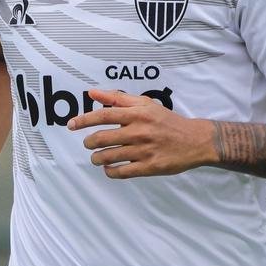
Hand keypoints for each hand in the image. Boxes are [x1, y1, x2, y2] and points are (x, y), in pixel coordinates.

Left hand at [67, 88, 213, 178]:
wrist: (195, 140)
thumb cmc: (167, 121)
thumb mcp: (146, 104)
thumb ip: (118, 99)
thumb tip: (92, 93)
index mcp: (138, 114)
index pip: (104, 115)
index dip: (84, 120)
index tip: (71, 124)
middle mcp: (139, 131)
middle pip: (102, 138)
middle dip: (89, 142)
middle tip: (88, 143)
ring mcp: (144, 150)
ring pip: (108, 157)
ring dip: (96, 158)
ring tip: (96, 157)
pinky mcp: (149, 167)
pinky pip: (121, 172)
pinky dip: (109, 171)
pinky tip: (109, 168)